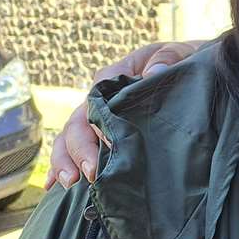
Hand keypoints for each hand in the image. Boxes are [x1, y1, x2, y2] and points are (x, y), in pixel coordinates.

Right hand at [46, 40, 206, 188]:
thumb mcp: (176, 53)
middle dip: (80, 149)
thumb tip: (153, 73)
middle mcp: (98, 98)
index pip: (98, 96)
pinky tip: (54, 185)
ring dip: (65, 160)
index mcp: (115, 75)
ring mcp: (96, 117)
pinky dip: (60, 166)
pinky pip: (74, 149)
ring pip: (70, 137)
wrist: (183, 67)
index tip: (109, 141)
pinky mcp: (99, 132)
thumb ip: (165, 59)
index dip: (100, 119)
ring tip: (70, 183)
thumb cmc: (178, 60)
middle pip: (78, 122)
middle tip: (90, 173)